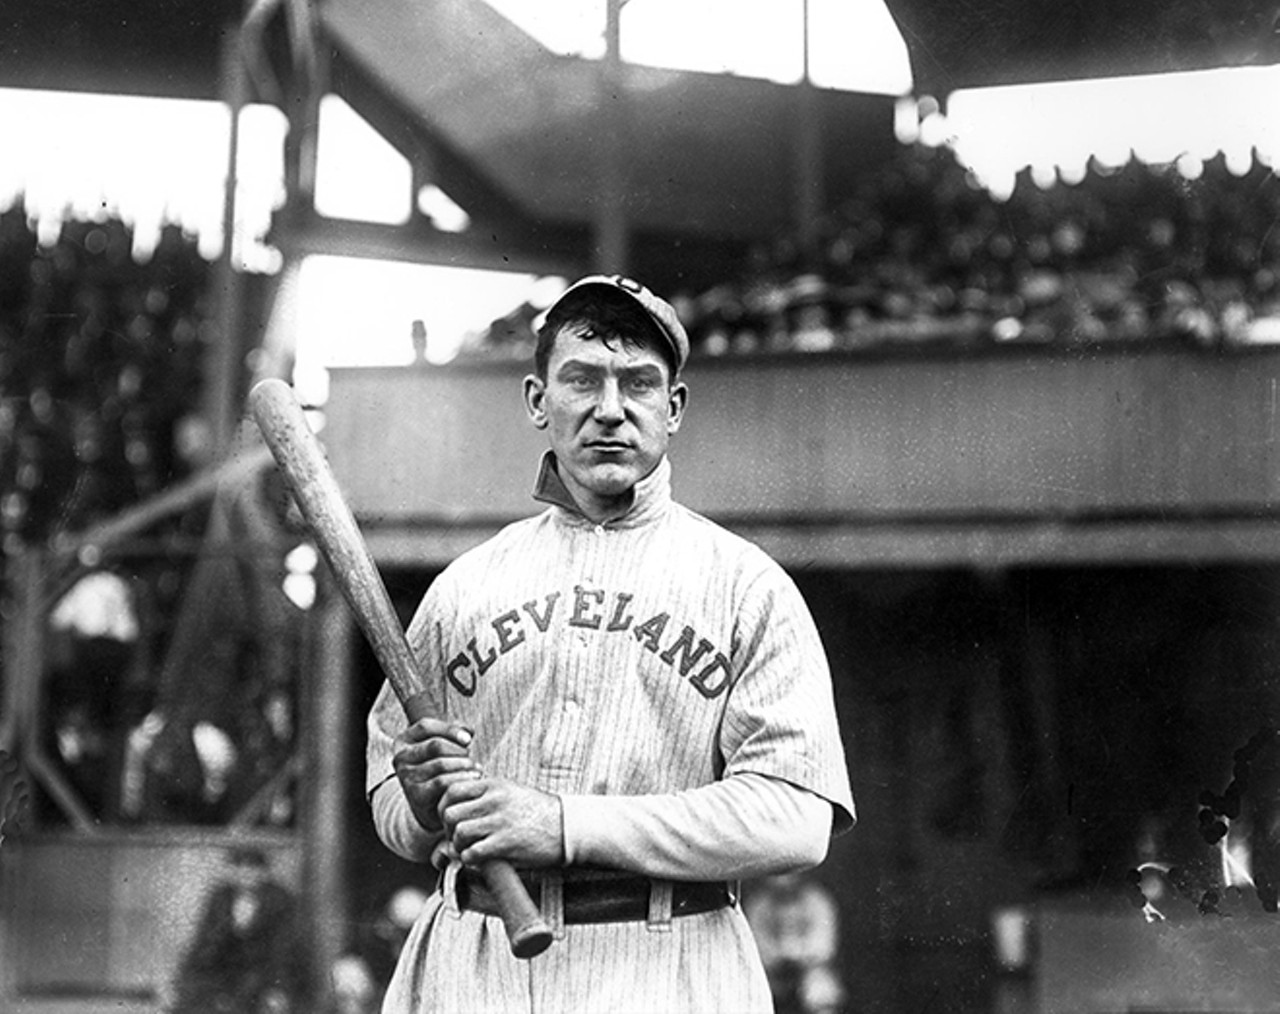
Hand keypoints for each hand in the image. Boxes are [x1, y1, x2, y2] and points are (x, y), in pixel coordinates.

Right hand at [392, 719, 480, 833]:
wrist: (431, 804)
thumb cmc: (440, 767)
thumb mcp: (444, 745)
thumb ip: (455, 732)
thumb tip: (468, 733)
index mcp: (404, 740)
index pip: (425, 726)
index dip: (449, 729)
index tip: (469, 739)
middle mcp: (400, 757)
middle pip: (435, 745)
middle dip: (459, 750)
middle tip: (472, 759)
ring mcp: (406, 776)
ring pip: (441, 764)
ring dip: (464, 765)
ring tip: (477, 769)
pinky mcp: (415, 794)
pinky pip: (442, 781)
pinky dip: (461, 779)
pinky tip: (473, 779)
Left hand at [440, 777, 564, 867]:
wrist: (567, 827)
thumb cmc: (538, 812)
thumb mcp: (511, 792)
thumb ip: (485, 796)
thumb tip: (458, 809)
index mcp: (494, 785)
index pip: (452, 790)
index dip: (445, 807)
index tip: (452, 819)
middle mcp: (494, 800)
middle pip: (450, 813)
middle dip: (448, 829)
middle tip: (458, 837)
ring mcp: (499, 822)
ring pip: (458, 833)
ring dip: (459, 846)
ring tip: (469, 849)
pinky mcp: (505, 844)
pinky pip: (472, 853)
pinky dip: (470, 859)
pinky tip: (479, 858)